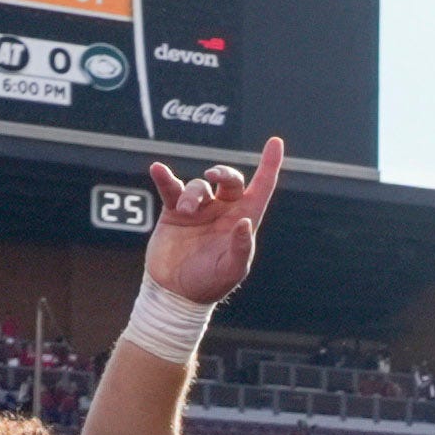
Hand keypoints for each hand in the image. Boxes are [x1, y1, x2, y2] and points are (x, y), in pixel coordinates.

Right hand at [140, 133, 287, 307]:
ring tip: (185, 211)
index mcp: (243, 220)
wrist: (176, 292)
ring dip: (192, 194)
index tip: (275, 142)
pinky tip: (158, 170)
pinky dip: (165, 177)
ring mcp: (199, 209)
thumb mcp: (231, 270)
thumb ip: (240, 248)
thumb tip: (245, 223)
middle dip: (223, 173)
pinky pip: (171, 188)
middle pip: (229, 180)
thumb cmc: (209, 284)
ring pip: (198, 186)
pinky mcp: (174, 211)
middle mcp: (223, 210)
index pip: (261, 187)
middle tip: (213, 176)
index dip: (269, 165)